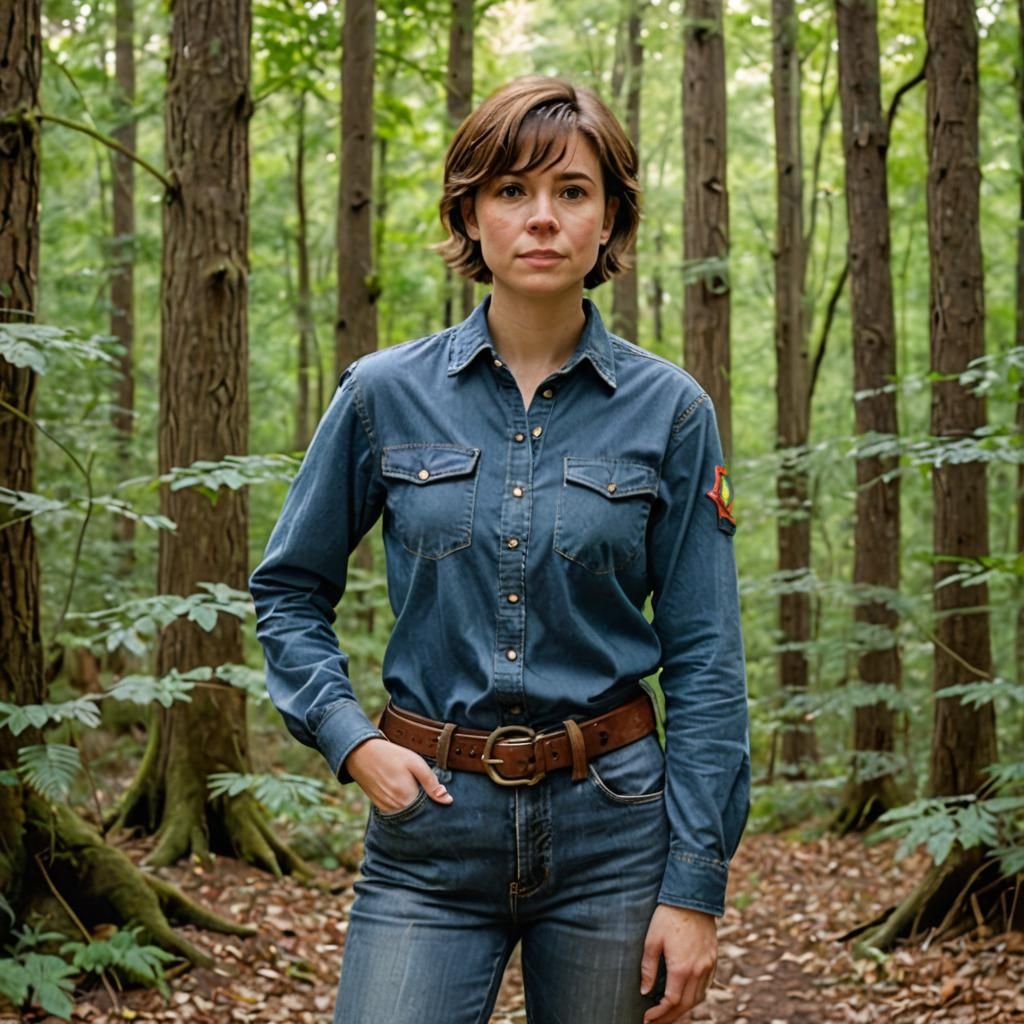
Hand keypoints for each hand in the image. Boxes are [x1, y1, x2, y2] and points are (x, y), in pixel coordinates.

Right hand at [344, 737, 453, 813]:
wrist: (361, 753)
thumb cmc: (391, 755)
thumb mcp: (415, 762)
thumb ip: (431, 782)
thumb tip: (448, 800)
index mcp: (407, 797)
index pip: (429, 811)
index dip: (436, 805)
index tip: (440, 797)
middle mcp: (396, 808)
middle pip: (419, 815)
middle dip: (426, 807)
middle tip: (426, 790)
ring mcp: (386, 810)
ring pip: (408, 815)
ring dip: (414, 807)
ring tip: (414, 789)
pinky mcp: (380, 808)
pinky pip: (397, 812)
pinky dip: (403, 806)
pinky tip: (404, 792)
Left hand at [640, 904, 716, 1022]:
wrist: (692, 897)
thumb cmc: (668, 916)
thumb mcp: (652, 940)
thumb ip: (648, 967)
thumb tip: (645, 991)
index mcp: (681, 967)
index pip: (671, 1002)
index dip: (659, 1014)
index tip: (647, 1019)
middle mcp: (698, 970)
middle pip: (686, 1005)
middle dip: (670, 1018)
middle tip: (656, 1023)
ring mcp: (708, 965)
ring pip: (698, 998)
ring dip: (684, 1009)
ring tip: (669, 1014)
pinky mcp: (713, 959)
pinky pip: (706, 986)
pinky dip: (696, 997)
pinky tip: (686, 997)